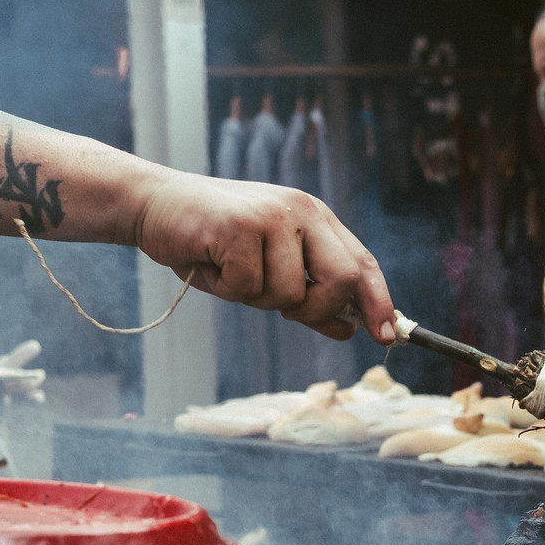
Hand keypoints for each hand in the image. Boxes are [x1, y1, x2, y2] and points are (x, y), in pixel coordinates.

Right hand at [134, 172, 396, 342]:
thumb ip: (309, 299)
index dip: (379, 302)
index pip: (363, 263)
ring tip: (228, 270)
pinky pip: (248, 288)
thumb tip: (349, 329)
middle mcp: (302, 211)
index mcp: (316, 219)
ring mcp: (273, 216)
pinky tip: (210, 263)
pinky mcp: (241, 226)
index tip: (389, 337)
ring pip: (289, 294)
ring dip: (255, 299)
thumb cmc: (213, 243)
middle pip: (343, 280)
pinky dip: (225, 289)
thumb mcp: (267, 272)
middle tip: (282, 309)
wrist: (156, 206)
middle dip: (317, 311)